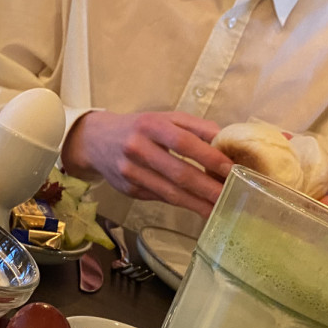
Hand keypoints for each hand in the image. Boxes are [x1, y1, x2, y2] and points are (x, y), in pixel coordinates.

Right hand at [61, 111, 231, 217]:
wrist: (96, 140)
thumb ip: (195, 127)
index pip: (184, 142)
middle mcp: (138, 148)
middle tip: (231, 198)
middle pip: (178, 173)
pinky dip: (182, 205)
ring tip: (219, 210)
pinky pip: (161, 198)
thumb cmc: (138, 127)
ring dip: (197, 203)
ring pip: (169, 192)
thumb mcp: (165, 118)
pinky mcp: (129, 190)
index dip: (209, 157)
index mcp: (151, 125)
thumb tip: (226, 142)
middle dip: (208, 188)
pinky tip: (199, 208)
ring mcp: (131, 172)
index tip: (231, 170)